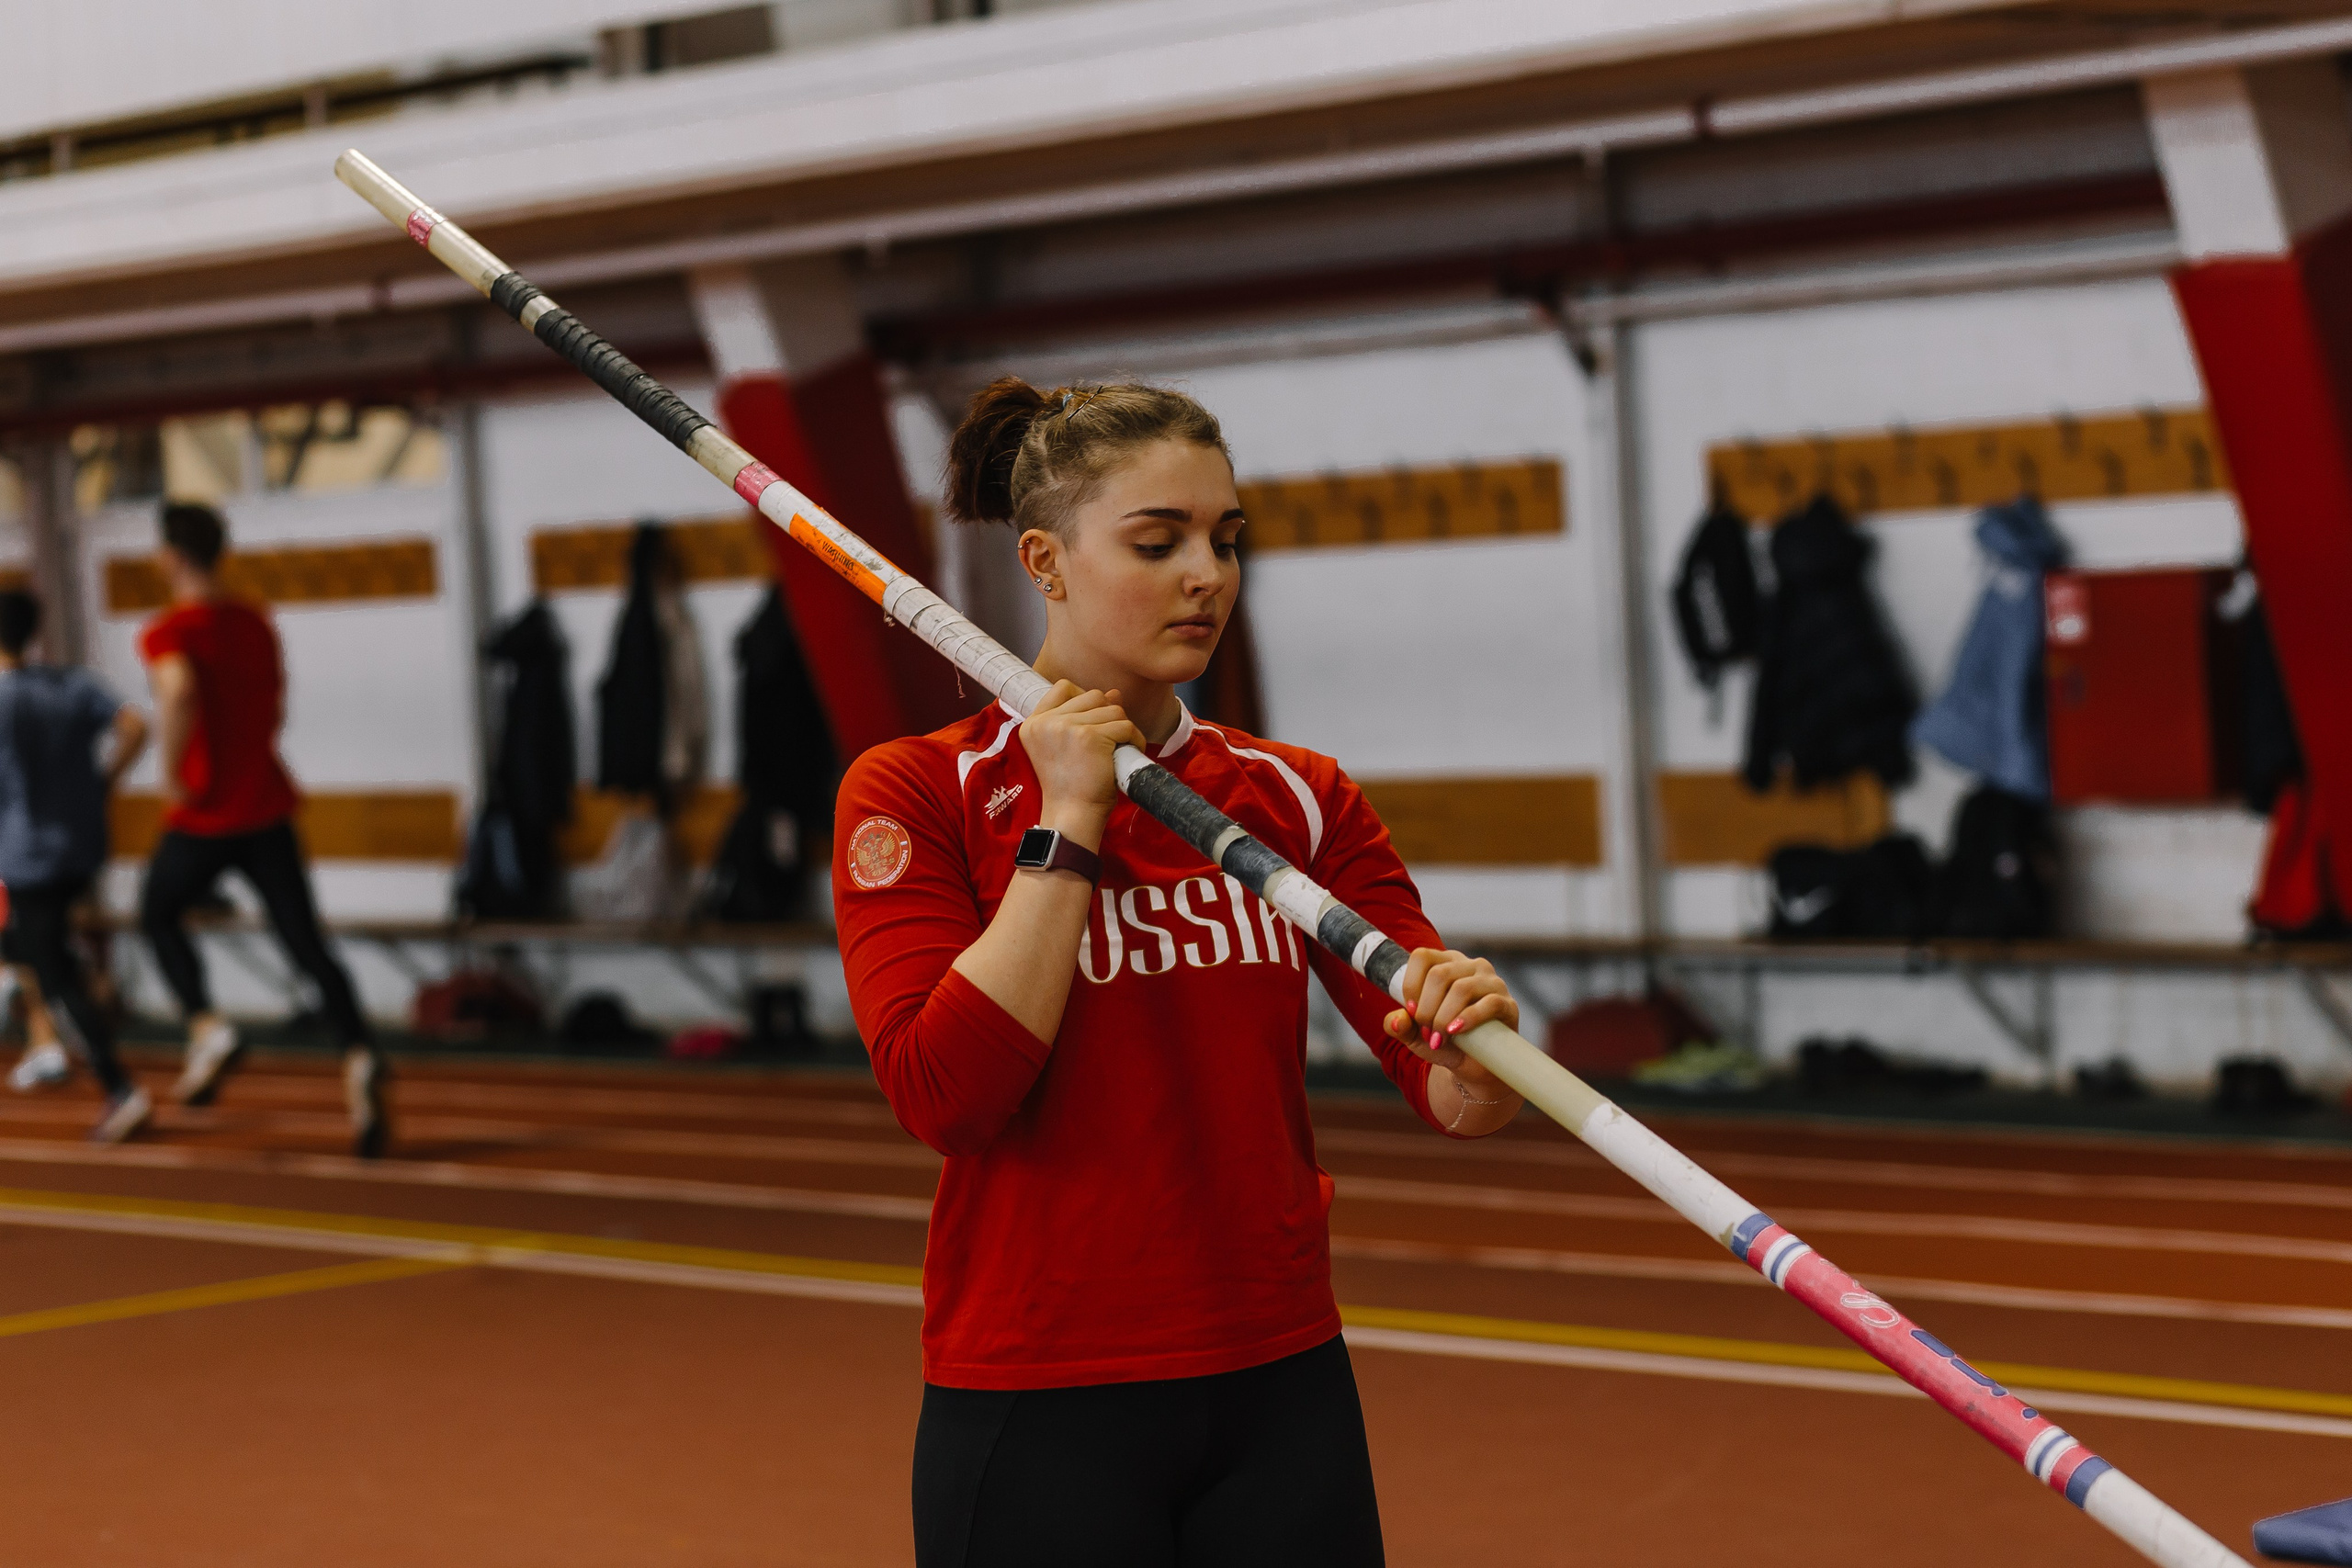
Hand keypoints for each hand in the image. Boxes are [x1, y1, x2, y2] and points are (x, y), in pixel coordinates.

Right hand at [1018, 681, 1145, 831]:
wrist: (1072, 815)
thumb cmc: (1070, 786)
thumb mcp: (1066, 747)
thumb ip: (1083, 716)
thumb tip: (1114, 693)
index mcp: (1034, 724)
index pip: (1063, 687)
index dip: (1084, 699)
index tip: (1091, 722)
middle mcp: (1047, 722)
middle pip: (1092, 695)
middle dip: (1107, 715)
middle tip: (1108, 741)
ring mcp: (1067, 727)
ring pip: (1112, 709)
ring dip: (1122, 727)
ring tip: (1118, 748)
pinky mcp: (1090, 737)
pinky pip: (1125, 726)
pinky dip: (1134, 739)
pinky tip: (1128, 752)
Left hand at [1383, 948, 1518, 1090]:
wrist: (1472, 1067)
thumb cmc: (1443, 1042)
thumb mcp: (1414, 1035)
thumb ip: (1399, 1026)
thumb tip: (1396, 1020)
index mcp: (1446, 963)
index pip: (1422, 957)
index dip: (1411, 985)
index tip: (1411, 1011)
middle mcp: (1470, 966)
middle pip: (1439, 975)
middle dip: (1426, 1009)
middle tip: (1426, 1032)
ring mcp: (1492, 983)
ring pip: (1461, 989)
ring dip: (1443, 1018)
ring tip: (1438, 1038)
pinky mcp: (1507, 1004)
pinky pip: (1489, 1003)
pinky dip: (1468, 1019)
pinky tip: (1456, 1032)